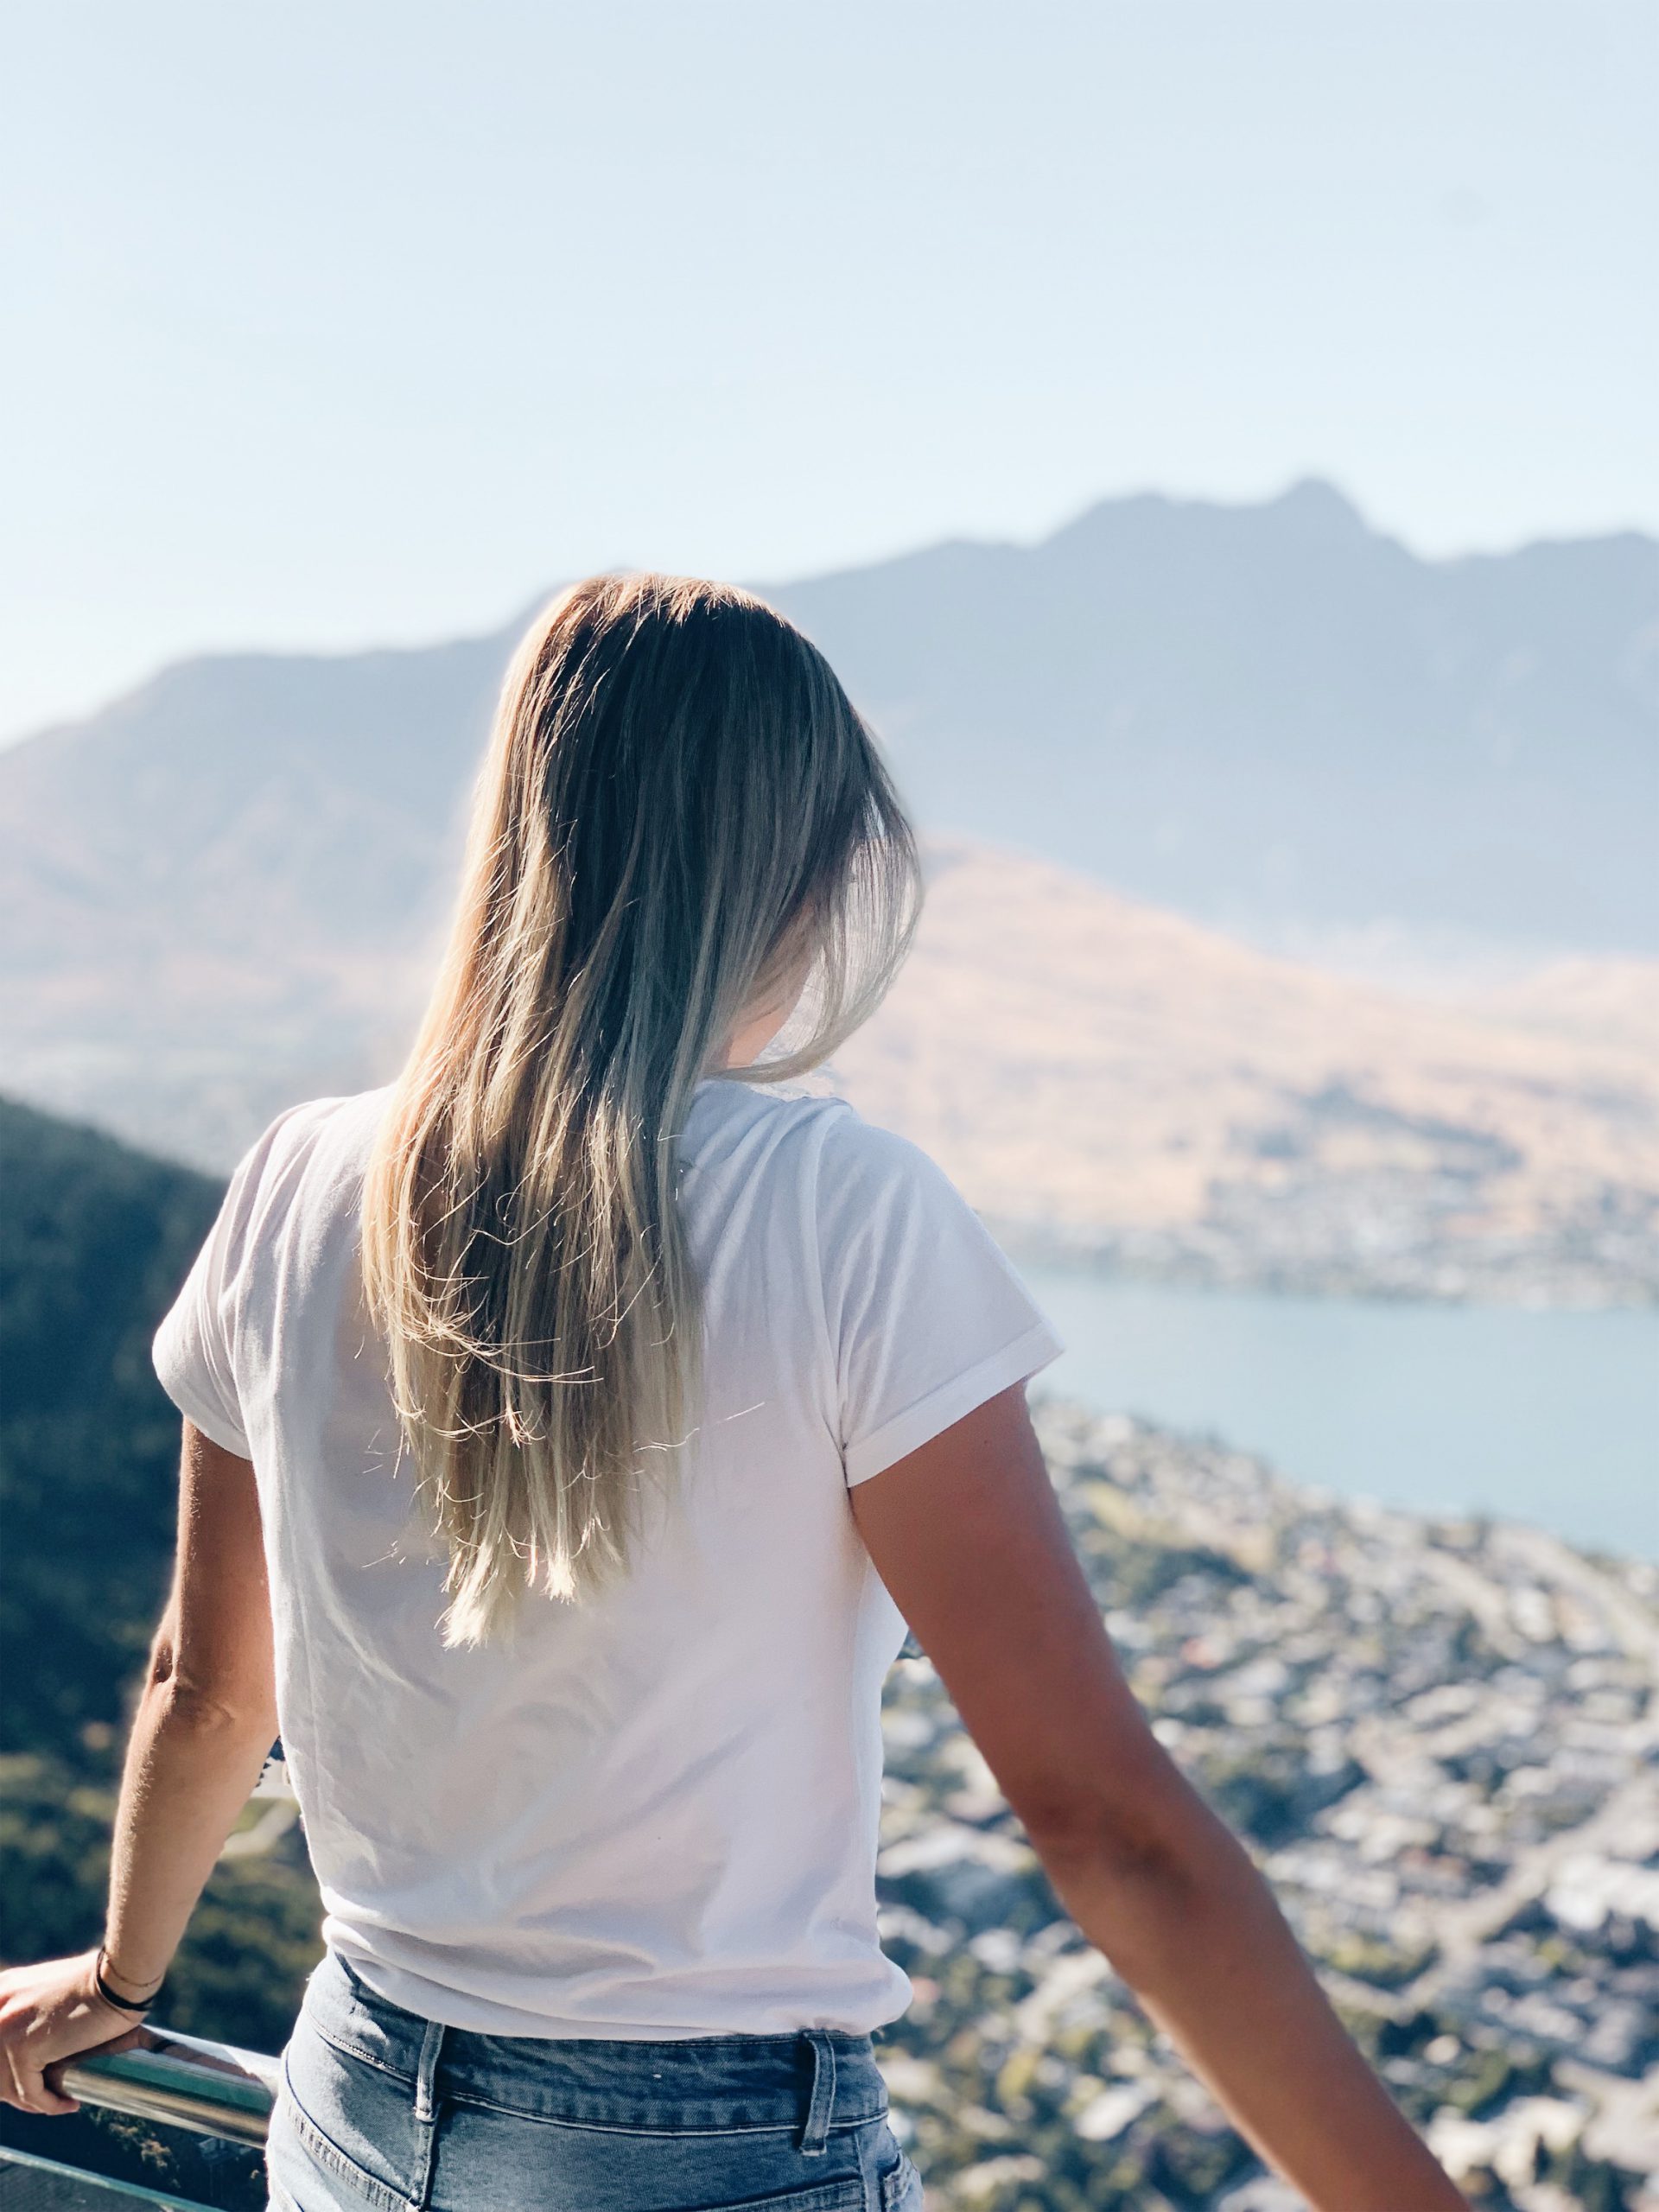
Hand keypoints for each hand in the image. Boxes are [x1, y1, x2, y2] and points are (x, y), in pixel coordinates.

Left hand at [0, 1950, 150, 2114]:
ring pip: (7, 2088)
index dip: (9, 2070)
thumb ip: (34, 2009)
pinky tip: (71, 2103)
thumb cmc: (101, 1981)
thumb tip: (35, 2046)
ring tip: (60, 2101)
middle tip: (45, 2097)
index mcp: (2, 1991)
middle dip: (16, 2090)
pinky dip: (50, 2104)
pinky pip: (31, 2093)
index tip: (31, 2081)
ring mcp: (6, 2029)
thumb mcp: (54, 1989)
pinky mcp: (23, 2049)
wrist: (118, 1978)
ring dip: (34, 2102)